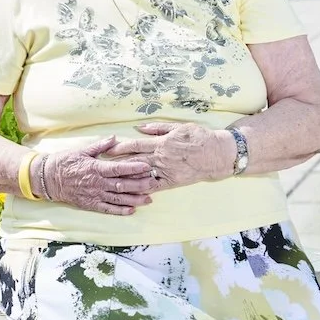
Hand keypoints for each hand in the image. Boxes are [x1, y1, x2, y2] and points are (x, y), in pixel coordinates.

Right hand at [41, 136, 157, 215]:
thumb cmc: (65, 162)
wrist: (48, 178)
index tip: (147, 167)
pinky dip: (120, 210)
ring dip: (134, 199)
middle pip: (122, 185)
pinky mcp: (90, 204)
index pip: (119, 168)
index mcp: (96, 168)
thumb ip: (100, 146)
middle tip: (154, 184)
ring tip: (148, 199)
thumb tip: (114, 138)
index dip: (134, 168)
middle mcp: (97, 183)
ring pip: (118, 198)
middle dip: (140, 185)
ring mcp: (94, 195)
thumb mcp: (82, 150)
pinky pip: (107, 208)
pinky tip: (132, 210)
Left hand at [107, 122, 236, 190]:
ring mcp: (166, 171)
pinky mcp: (172, 182)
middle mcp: (161, 158)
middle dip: (117, 164)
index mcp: (161, 143)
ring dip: (125, 178)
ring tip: (110, 180)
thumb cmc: (198, 138)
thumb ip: (157, 128)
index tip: (107, 150)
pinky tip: (130, 192)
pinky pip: (154, 186)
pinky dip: (142, 189)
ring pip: (141, 175)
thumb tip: (139, 128)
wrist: (217, 155)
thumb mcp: (178, 127)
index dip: (120, 148)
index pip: (135, 145)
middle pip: (134, 161)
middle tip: (101, 167)